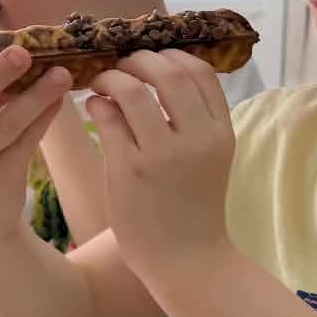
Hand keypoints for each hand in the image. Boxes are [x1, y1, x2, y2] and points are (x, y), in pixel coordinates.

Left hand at [84, 51, 235, 277]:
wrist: (186, 261)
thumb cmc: (192, 207)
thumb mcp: (209, 158)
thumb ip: (194, 119)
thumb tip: (161, 72)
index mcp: (220, 133)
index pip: (200, 71)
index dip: (171, 55)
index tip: (150, 60)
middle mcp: (196, 139)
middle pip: (167, 71)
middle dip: (138, 60)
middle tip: (121, 67)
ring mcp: (162, 154)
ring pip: (131, 90)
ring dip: (111, 78)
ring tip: (103, 85)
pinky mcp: (129, 169)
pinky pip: (107, 117)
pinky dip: (97, 104)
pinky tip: (96, 108)